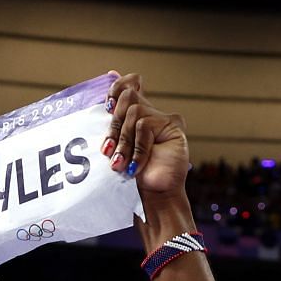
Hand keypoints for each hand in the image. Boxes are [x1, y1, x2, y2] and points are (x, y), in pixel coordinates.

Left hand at [104, 73, 189, 200]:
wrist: (154, 198)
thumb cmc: (132, 178)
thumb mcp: (115, 149)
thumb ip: (112, 125)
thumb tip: (106, 83)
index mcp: (137, 115)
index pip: (130, 83)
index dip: (117, 87)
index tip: (108, 106)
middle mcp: (151, 113)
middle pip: (128, 96)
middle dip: (114, 125)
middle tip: (109, 151)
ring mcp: (164, 119)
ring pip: (134, 113)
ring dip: (123, 142)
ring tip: (121, 165)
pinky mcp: (173, 126)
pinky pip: (144, 127)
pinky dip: (137, 150)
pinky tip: (135, 167)